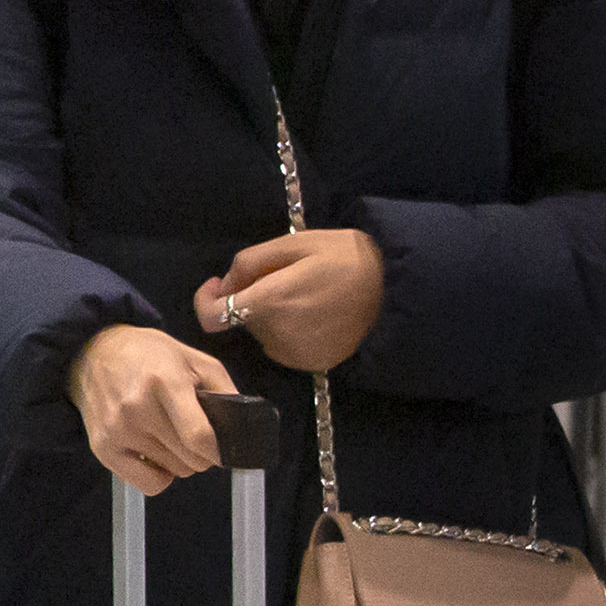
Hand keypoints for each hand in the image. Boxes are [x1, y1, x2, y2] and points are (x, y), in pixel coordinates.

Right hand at [69, 323, 242, 491]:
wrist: (92, 355)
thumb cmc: (150, 355)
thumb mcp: (195, 359)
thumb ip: (224, 390)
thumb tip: (242, 428)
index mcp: (164, 381)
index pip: (199, 436)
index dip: (219, 450)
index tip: (223, 449)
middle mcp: (136, 408)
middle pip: (190, 460)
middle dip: (202, 453)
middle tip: (195, 436)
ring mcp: (116, 431)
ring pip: (173, 472)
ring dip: (180, 461)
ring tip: (171, 438)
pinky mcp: (103, 449)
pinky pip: (148, 484)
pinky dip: (159, 476)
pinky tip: (154, 455)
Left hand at [197, 227, 382, 374]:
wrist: (399, 292)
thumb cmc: (349, 259)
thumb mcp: (299, 243)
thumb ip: (252, 260)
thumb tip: (225, 283)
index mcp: (271, 301)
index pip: (212, 316)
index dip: (206, 300)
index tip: (217, 284)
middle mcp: (276, 333)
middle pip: (242, 318)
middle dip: (251, 297)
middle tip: (283, 276)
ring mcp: (294, 353)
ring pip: (262, 332)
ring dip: (270, 314)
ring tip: (307, 294)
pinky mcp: (310, 363)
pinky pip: (283, 345)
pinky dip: (288, 330)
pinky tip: (316, 314)